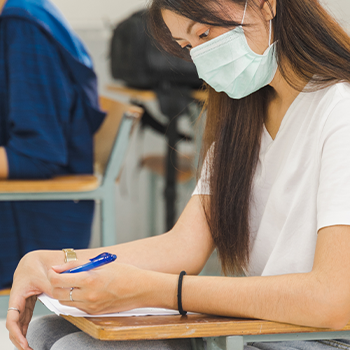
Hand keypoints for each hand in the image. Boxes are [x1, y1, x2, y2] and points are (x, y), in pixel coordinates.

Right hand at [6, 250, 62, 349]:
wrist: (40, 257)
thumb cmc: (41, 265)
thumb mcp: (47, 277)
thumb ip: (53, 289)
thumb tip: (62, 300)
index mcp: (18, 293)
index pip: (13, 318)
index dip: (17, 333)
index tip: (24, 344)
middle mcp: (18, 298)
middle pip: (14, 323)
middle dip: (19, 338)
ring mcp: (22, 300)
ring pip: (20, 321)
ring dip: (22, 334)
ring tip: (29, 348)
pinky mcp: (29, 299)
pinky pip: (25, 316)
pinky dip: (26, 326)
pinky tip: (28, 337)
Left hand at [49, 261, 174, 314]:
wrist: (142, 289)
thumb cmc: (125, 273)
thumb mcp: (102, 264)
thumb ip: (79, 265)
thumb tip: (60, 268)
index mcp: (90, 280)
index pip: (59, 280)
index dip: (52, 274)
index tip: (53, 270)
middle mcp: (88, 296)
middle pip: (58, 294)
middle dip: (55, 284)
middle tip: (60, 276)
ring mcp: (91, 306)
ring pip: (65, 302)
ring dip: (63, 293)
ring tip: (73, 283)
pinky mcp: (94, 313)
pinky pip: (76, 307)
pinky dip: (74, 299)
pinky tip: (83, 291)